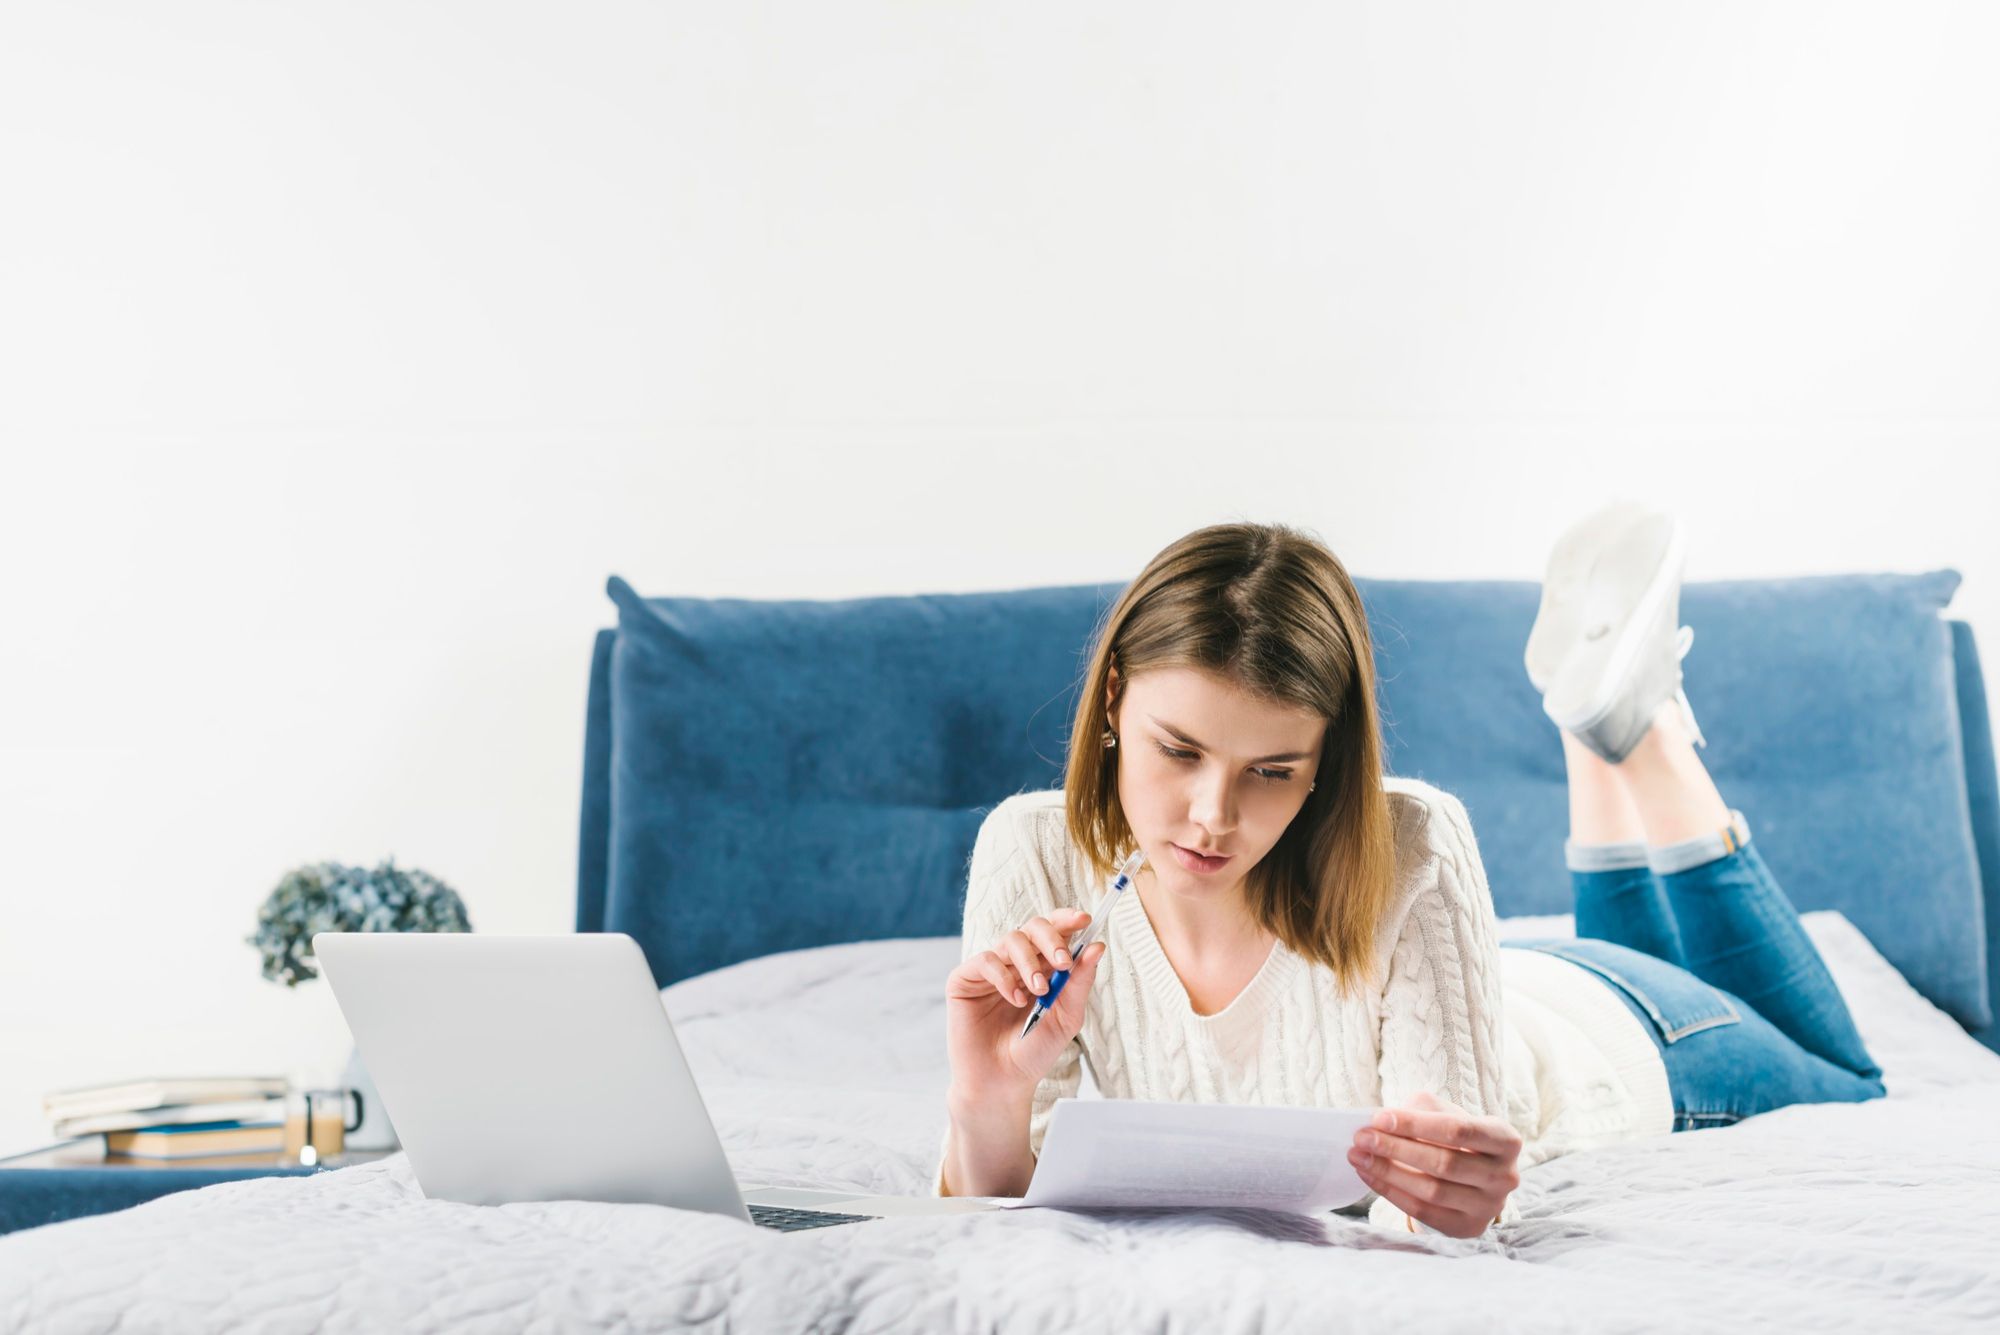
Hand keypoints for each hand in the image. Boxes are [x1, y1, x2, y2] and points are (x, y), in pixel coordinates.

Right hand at [945, 908, 1105, 1099]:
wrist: (1002, 1081)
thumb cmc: (1034, 1051)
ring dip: (1029, 962)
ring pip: (1011, 939)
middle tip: (1063, 962)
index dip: (1067, 920)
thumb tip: (1096, 946)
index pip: (1054, 931)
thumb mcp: (1066, 1017)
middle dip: (1051, 938)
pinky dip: (1004, 976)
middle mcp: (1016, 963)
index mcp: (1042, 967)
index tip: (1085, 919)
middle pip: (1033, 926)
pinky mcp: (965, 979)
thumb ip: (1079, 982)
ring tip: (1038, 990)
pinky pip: (986, 960)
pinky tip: (1014, 999)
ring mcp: (990, 970)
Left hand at [1346, 1090, 1521, 1237]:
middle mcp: (1505, 1176)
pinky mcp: (1468, 1227)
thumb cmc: (1455, 1135)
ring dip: (1388, 1172)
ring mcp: (1489, 1207)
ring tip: (1359, 1156)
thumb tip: (1382, 1122)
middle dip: (1397, 1148)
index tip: (1379, 1118)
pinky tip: (1369, 1176)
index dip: (1416, 1124)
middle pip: (1445, 1163)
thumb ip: (1421, 1111)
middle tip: (1362, 1137)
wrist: (1474, 1172)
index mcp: (1506, 1140)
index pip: (1459, 1130)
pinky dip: (1392, 1193)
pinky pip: (1423, 1212)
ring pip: (1432, 1191)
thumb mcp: (1446, 1112)